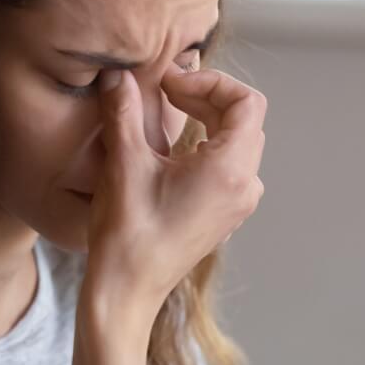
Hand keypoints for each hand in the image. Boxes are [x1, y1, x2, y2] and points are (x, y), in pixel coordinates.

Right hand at [84, 65, 265, 314]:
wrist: (127, 290)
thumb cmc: (128, 233)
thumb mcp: (124, 162)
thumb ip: (124, 110)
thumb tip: (118, 74)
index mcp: (230, 170)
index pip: (247, 102)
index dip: (210, 81)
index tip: (171, 83)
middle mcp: (245, 186)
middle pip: (245, 119)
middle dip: (206, 96)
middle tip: (165, 91)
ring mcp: (239, 204)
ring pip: (238, 142)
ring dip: (208, 118)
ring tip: (169, 112)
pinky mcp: (226, 214)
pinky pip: (229, 166)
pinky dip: (207, 144)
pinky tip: (172, 149)